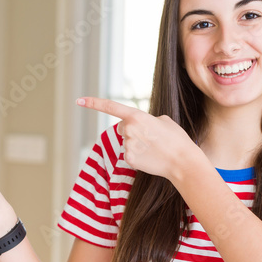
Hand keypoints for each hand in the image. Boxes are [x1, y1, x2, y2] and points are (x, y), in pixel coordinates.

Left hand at [76, 97, 199, 181]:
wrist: (182, 161)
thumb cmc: (176, 139)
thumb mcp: (163, 120)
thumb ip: (146, 119)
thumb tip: (138, 125)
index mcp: (136, 116)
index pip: (111, 107)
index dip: (93, 103)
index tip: (78, 100)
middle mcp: (128, 130)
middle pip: (123, 128)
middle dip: (133, 130)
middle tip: (151, 137)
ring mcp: (127, 145)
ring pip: (127, 142)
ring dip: (137, 144)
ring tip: (154, 147)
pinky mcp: (129, 159)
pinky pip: (129, 154)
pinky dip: (138, 156)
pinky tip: (150, 157)